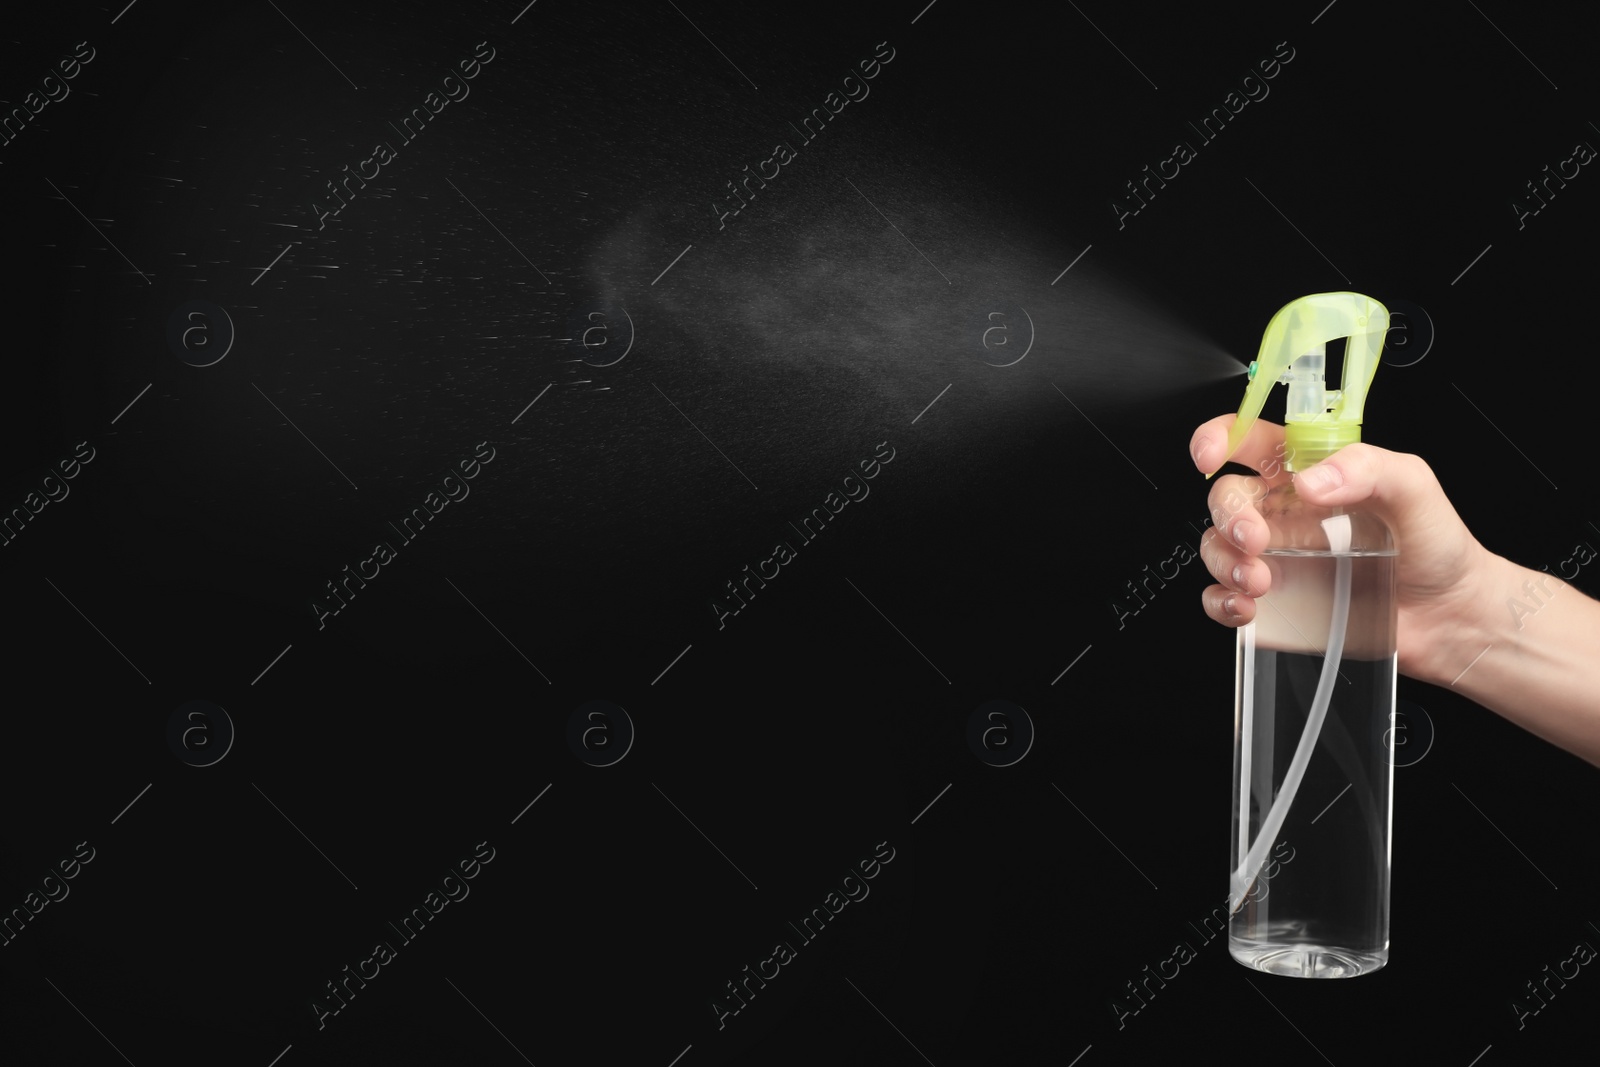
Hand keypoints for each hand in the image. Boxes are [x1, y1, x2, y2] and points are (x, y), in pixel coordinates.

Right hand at [1189, 414, 1498, 685]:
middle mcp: (1286, 511)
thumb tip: (1311, 480)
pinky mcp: (1275, 600)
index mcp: (1311, 471)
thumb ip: (1368, 467)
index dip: (1220, 438)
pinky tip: (1247, 607)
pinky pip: (1222, 596)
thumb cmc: (1437, 545)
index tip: (1209, 454)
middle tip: (1256, 540)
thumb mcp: (1415, 487)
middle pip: (1226, 497)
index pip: (1251, 440)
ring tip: (1259, 582)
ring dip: (1224, 563)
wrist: (1449, 616)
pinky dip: (1220, 602)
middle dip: (1228, 517)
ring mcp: (1276, 556)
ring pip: (1216, 546)